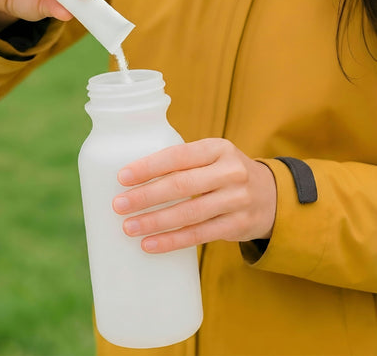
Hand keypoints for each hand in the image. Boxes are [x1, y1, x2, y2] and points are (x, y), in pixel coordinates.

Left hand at [113, 138, 276, 253]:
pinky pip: (199, 235)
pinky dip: (171, 241)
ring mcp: (237, 200)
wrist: (272, 196)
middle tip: (119, 205)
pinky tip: (150, 244)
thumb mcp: (212, 157)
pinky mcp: (238, 225)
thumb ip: (182, 162)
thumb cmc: (225, 174)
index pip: (178, 155)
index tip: (122, 177)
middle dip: (146, 196)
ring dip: (155, 221)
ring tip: (129, 227)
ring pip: (189, 213)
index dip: (149, 166)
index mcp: (218, 148)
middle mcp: (230, 172)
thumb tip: (133, 178)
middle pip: (181, 185)